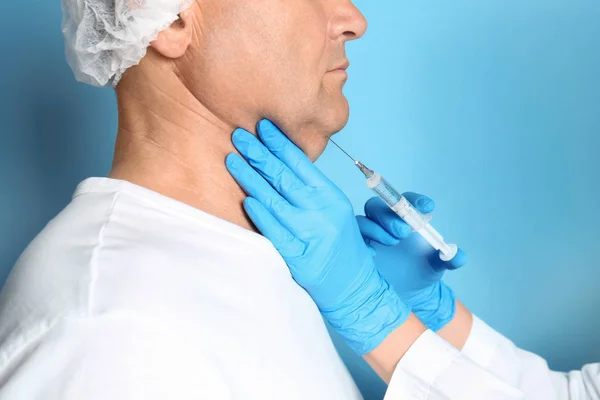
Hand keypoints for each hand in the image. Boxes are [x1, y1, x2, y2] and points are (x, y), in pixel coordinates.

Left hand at [226, 120, 410, 354]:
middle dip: (260, 154)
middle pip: (285, 177)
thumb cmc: (340, 244)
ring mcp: (311, 235)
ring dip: (251, 178)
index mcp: (332, 196)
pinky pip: (275, 232)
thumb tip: (278, 162)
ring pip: (275, 200)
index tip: (262, 127)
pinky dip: (261, 214)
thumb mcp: (333, 209)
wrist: (354, 286)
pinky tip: (247, 199)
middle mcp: (322, 212)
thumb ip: (310, 189)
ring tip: (232, 159)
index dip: (280, 144)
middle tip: (239, 136)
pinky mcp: (299, 257)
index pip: (302, 163)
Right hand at [358, 196, 466, 330]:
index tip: (427, 207)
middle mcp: (386, 222)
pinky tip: (373, 255)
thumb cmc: (422, 271)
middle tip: (405, 232)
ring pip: (364, 220)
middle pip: (380, 206)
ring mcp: (370, 234)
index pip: (408, 201)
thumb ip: (449, 259)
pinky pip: (353, 239)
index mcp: (407, 218)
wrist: (408, 292)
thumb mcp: (438, 266)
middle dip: (391, 215)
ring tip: (392, 242)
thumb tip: (457, 255)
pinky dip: (362, 243)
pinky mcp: (359, 248)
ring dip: (377, 228)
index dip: (415, 201)